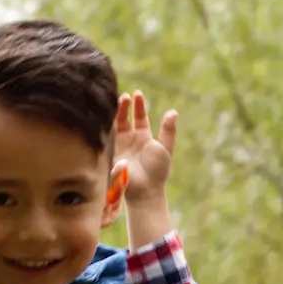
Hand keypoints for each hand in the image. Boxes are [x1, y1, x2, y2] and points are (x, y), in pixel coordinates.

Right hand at [115, 92, 176, 206]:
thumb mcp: (165, 147)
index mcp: (144, 138)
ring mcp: (121, 145)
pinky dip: (108, 124)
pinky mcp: (113, 152)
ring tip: (120, 100)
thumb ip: (168, 130)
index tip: (137, 94)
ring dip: (117, 113)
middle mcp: (131, 140)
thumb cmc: (158, 170)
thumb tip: (173, 111)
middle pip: (126, 118)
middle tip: (126, 96)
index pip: (140, 117)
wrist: (146, 188)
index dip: (138, 106)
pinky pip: (109, 136)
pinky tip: (109, 114)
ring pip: (116, 125)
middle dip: (125, 106)